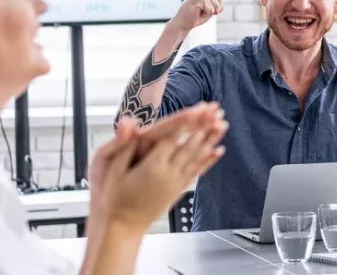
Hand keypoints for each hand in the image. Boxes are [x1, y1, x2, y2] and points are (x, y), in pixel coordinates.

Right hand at [93, 103, 227, 232]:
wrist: (123, 227)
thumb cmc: (114, 199)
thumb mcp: (112, 170)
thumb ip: (123, 145)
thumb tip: (127, 123)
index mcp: (152, 165)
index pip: (173, 137)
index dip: (187, 122)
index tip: (199, 109)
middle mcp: (168, 173)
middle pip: (190, 145)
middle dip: (204, 126)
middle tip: (217, 112)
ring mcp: (175, 182)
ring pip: (198, 156)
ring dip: (211, 140)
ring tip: (223, 126)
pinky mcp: (178, 189)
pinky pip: (197, 171)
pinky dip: (208, 160)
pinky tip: (218, 151)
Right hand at [171, 0, 222, 32]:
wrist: (182, 23)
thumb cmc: (196, 15)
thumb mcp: (211, 7)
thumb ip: (219, 3)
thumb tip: (217, 8)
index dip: (214, 6)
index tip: (202, 6)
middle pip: (220, 0)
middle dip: (212, 9)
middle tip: (199, 10)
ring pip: (216, 5)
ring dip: (208, 12)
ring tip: (198, 11)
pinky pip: (211, 10)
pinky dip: (205, 14)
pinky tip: (196, 12)